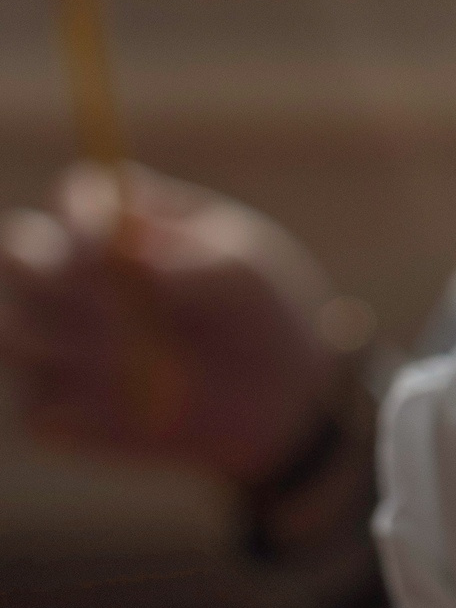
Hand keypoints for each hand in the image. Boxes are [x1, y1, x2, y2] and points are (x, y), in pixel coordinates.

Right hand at [0, 163, 342, 482]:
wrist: (276, 392)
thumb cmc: (258, 312)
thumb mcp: (242, 276)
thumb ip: (186, 260)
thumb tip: (120, 255)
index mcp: (122, 223)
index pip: (77, 195)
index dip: (82, 216)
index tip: (111, 247)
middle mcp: (72, 273)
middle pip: (18, 254)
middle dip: (52, 278)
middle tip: (115, 306)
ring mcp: (53, 340)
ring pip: (13, 332)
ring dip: (72, 349)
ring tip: (147, 361)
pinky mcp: (52, 406)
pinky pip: (36, 408)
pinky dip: (82, 412)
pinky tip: (137, 412)